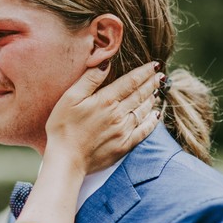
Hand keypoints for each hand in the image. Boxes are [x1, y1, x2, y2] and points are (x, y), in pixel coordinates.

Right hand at [45, 61, 162, 174]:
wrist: (66, 159)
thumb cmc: (62, 127)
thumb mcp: (70, 98)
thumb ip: (89, 80)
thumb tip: (106, 63)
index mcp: (106, 100)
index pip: (131, 81)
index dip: (144, 72)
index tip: (154, 65)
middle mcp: (119, 114)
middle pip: (140, 95)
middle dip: (151, 83)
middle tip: (160, 75)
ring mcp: (123, 131)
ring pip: (143, 111)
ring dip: (151, 99)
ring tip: (156, 91)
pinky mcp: (124, 146)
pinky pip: (144, 131)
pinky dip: (152, 121)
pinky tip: (155, 115)